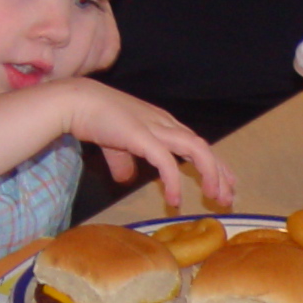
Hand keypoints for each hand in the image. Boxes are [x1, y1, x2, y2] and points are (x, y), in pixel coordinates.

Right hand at [57, 80, 237, 211]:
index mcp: (163, 124)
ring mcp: (156, 128)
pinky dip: (174, 181)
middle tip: (227, 199)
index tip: (226, 186)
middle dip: (220, 174)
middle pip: (204, 148)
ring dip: (210, 174)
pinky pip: (166, 161)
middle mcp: (166, 124)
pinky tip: (175, 200)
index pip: (198, 145)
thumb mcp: (115, 146)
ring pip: (196, 149)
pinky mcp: (142, 136)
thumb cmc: (94, 119)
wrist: (76, 102)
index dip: (215, 166)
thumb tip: (125, 180)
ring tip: (213, 197)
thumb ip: (124, 162)